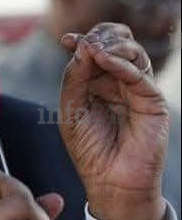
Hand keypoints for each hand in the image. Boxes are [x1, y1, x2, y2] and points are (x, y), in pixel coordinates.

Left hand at [60, 23, 168, 219]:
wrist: (111, 182)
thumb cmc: (89, 148)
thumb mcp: (71, 110)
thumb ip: (74, 78)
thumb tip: (82, 45)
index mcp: (96, 81)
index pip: (94, 49)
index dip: (83, 40)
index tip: (67, 39)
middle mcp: (117, 81)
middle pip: (116, 43)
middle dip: (100, 37)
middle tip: (85, 42)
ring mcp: (136, 88)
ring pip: (132, 51)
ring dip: (111, 44)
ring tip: (94, 49)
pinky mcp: (152, 100)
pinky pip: (138, 74)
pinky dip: (119, 62)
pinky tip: (103, 58)